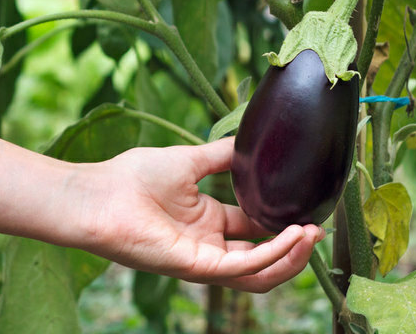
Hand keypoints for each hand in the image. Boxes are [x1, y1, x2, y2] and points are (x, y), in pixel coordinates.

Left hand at [62, 137, 323, 292]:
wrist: (99, 193)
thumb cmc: (133, 177)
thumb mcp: (190, 160)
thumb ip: (222, 156)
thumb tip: (251, 143)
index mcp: (206, 220)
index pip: (254, 228)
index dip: (281, 223)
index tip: (307, 208)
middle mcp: (208, 244)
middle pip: (261, 256)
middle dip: (293, 246)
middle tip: (317, 229)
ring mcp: (203, 259)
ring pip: (258, 272)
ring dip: (289, 257)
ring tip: (312, 235)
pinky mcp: (195, 267)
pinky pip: (243, 268)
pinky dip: (271, 255)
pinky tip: (292, 237)